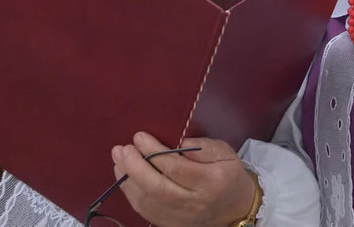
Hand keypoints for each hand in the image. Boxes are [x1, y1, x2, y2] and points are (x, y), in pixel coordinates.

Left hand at [111, 132, 256, 226]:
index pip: (176, 168)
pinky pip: (146, 211)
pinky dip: (131, 195)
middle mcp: (194, 203)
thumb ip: (203, 147)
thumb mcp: (225, 153)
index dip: (154, 152)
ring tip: (118, 159)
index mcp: (210, 181)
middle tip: (123, 149)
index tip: (139, 136)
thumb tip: (178, 142)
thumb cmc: (227, 174)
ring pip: (148, 201)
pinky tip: (124, 178)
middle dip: (135, 167)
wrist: (235, 208)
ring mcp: (181, 217)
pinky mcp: (171, 224)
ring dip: (128, 180)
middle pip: (157, 187)